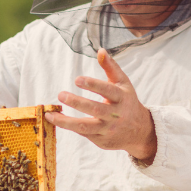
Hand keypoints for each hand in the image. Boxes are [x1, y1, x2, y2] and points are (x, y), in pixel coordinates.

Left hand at [45, 49, 156, 163]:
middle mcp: (116, 114)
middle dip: (77, 102)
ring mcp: (108, 129)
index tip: (77, 79)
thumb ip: (111, 67)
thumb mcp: (123, 84)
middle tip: (61, 94)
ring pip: (86, 126)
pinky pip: (83, 134)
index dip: (93, 85)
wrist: (140, 131)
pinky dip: (69, 127)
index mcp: (122, 97)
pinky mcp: (102, 140)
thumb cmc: (127, 102)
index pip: (108, 90)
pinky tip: (56, 120)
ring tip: (50, 115)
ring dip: (66, 122)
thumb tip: (100, 50)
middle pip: (95, 109)